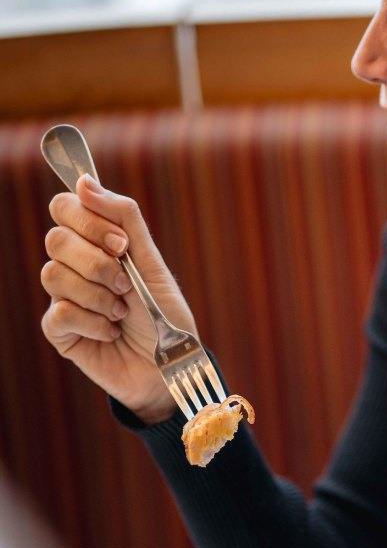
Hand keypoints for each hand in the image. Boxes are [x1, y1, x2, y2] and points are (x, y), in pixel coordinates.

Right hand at [41, 174, 198, 423]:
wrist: (172, 367)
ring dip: (99, 296)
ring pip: (54, 275)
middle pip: (55, 239)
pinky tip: (111, 333)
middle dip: (97, 262)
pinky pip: (59, 312)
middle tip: (125, 283)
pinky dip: (93, 323)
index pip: (65, 207)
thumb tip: (84, 181)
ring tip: (122, 312)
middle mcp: (76, 266)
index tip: (121, 244)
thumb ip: (125, 218)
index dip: (87, 220)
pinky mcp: (61, 331)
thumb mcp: (152, 263)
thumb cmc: (165, 317)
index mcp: (96, 244)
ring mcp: (64, 297)